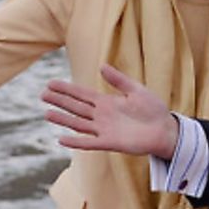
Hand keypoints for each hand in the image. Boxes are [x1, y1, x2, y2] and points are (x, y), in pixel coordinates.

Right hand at [43, 64, 180, 157]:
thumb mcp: (136, 90)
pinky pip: (89, 142)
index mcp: (107, 102)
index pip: (81, 94)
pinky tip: (62, 139)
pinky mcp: (110, 143)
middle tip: (42, 94)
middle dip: (60, 101)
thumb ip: (118, 80)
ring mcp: (104, 130)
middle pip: (76, 107)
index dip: (66, 89)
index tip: (50, 83)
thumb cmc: (153, 110)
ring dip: (63, 119)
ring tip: (47, 113)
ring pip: (78, 124)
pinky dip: (76, 141)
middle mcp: (102, 116)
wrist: (165, 130)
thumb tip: (101, 66)